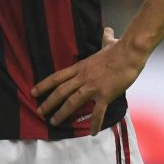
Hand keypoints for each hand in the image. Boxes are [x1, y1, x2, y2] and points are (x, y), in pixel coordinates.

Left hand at [30, 28, 145, 134]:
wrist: (130, 53)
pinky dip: (94, 123)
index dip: (44, 85)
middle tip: (39, 112)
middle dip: (48, 103)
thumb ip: (105, 39)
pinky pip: (98, 112)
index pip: (57, 77)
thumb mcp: (108, 43)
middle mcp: (82, 77)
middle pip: (60, 91)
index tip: (33, 92)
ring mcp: (92, 87)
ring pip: (72, 102)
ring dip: (62, 113)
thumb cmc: (119, 48)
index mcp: (80, 67)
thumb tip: (108, 31)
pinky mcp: (105, 94)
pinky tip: (92, 133)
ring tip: (54, 122)